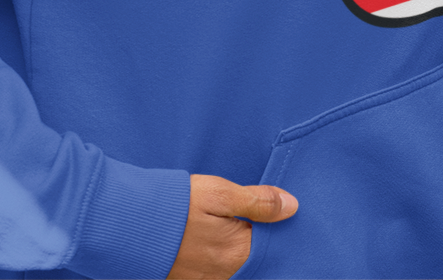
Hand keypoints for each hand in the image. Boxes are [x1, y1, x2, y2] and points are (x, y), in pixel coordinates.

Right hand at [166, 174, 296, 279]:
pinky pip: (214, 272)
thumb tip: (292, 207)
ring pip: (233, 267)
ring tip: (228, 227)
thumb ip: (258, 202)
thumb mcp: (221, 194)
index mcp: (236, 255)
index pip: (272, 246)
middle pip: (253, 259)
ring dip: (237, 249)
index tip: (277, 212)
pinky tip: (212, 239)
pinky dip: (219, 258)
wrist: (126, 224)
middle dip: (257, 239)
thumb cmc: (175, 206)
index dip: (277, 228)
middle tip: (250, 219)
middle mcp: (222, 276)